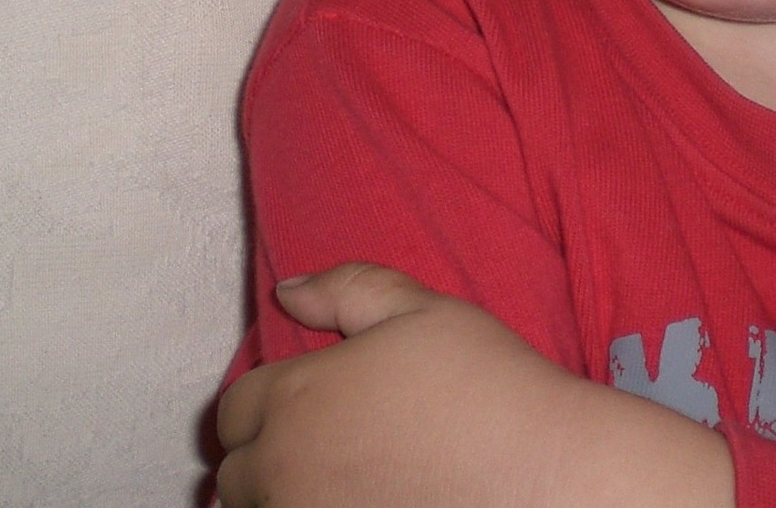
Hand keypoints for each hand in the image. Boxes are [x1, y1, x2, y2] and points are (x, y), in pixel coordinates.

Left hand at [216, 263, 588, 507]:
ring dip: (281, 495)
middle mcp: (286, 470)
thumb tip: (287, 291)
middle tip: (318, 444)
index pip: (233, 410)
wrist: (542, 474)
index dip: (262, 402)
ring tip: (333, 479)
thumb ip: (346, 289)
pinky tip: (358, 499)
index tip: (301, 405)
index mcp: (297, 399)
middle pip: (236, 474)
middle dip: (265, 455)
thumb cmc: (487, 385)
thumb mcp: (421, 310)